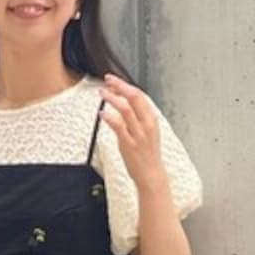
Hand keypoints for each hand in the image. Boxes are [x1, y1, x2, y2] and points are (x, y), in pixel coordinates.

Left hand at [97, 74, 164, 189]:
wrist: (151, 174)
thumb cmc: (148, 154)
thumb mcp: (147, 131)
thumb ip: (137, 118)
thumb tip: (123, 104)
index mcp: (151, 118)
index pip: (139, 95)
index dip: (125, 85)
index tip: (114, 81)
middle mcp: (146, 123)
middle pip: (134, 96)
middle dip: (119, 85)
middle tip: (108, 80)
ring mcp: (138, 133)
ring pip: (125, 108)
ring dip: (112, 98)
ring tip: (102, 93)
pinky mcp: (128, 143)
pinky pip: (118, 126)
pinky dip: (109, 116)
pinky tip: (102, 113)